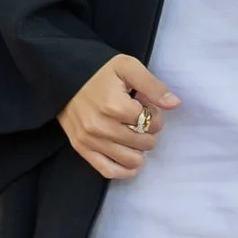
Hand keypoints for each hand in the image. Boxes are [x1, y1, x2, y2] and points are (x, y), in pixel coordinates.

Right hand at [61, 54, 177, 180]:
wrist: (63, 75)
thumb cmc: (99, 71)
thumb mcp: (128, 67)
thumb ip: (153, 85)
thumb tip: (174, 104)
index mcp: (115, 106)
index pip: (151, 123)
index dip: (155, 115)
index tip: (146, 106)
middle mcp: (102, 127)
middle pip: (144, 143)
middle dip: (148, 132)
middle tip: (139, 119)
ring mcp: (90, 140)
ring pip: (131, 160)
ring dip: (139, 150)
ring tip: (133, 134)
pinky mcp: (81, 148)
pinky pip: (108, 171)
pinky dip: (124, 170)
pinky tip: (131, 162)